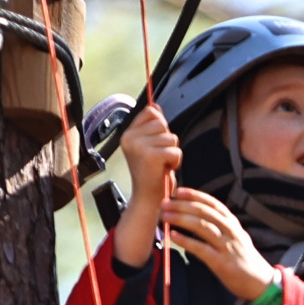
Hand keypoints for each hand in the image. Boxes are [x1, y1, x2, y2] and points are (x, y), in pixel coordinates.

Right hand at [111, 105, 180, 271]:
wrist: (148, 199)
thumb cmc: (151, 173)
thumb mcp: (150, 145)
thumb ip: (152, 126)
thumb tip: (156, 105)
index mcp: (127, 133)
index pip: (152, 112)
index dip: (161, 128)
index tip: (155, 145)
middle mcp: (129, 137)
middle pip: (163, 124)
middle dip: (168, 141)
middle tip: (159, 158)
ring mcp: (138, 146)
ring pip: (171, 137)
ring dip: (173, 152)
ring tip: (161, 164)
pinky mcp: (150, 156)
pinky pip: (176, 150)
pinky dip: (176, 161)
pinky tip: (165, 169)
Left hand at [162, 187, 276, 303]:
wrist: (261, 283)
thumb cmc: (244, 260)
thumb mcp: (236, 238)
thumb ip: (221, 227)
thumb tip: (197, 218)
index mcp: (233, 224)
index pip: (213, 204)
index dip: (195, 195)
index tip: (178, 191)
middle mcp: (230, 231)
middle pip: (204, 212)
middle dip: (182, 206)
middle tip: (164, 203)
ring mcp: (227, 246)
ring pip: (202, 227)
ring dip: (181, 219)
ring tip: (165, 216)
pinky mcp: (222, 263)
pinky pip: (201, 249)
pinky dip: (186, 241)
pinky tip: (173, 236)